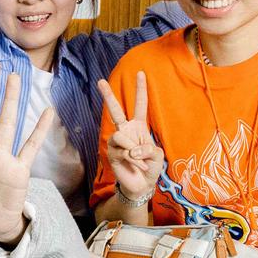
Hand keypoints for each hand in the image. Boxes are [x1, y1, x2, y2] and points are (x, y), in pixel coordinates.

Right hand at [98, 72, 162, 203]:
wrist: (141, 184)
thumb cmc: (151, 167)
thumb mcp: (157, 154)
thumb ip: (148, 148)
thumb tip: (132, 150)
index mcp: (139, 127)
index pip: (140, 105)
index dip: (141, 90)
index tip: (141, 73)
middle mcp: (126, 131)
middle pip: (116, 110)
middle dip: (108, 96)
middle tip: (99, 81)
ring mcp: (117, 142)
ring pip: (121, 135)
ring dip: (134, 149)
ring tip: (139, 160)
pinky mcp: (111, 153)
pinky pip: (122, 150)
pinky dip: (133, 159)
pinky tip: (136, 165)